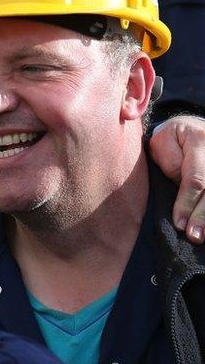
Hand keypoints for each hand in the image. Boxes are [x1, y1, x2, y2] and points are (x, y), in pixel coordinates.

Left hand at [149, 115, 204, 242]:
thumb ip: (172, 165)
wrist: (189, 127)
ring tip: (201, 236)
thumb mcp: (162, 143)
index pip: (196, 179)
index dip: (187, 203)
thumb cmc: (171, 138)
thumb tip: (182, 190)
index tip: (179, 223)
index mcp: (200, 139)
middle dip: (202, 215)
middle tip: (194, 236)